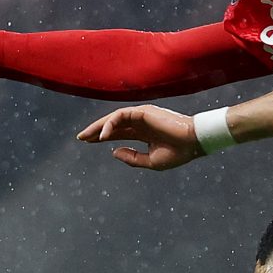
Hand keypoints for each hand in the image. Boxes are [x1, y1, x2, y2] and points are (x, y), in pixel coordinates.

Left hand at [78, 104, 203, 169]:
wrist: (193, 143)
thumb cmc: (177, 153)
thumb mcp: (151, 161)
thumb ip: (132, 158)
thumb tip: (113, 151)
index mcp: (143, 133)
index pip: (118, 133)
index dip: (102, 137)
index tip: (87, 142)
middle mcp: (140, 123)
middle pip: (112, 125)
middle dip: (95, 131)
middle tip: (80, 138)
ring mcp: (141, 116)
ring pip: (114, 118)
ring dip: (98, 127)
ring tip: (85, 137)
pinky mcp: (143, 112)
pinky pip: (121, 116)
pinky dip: (110, 124)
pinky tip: (102, 136)